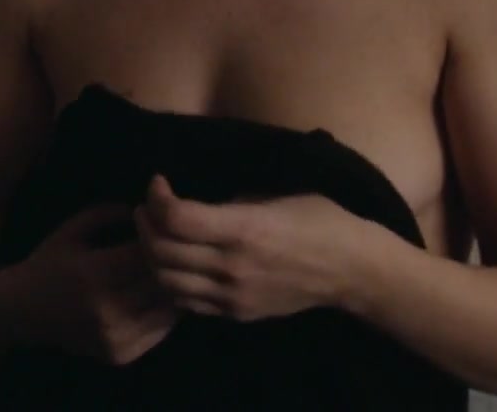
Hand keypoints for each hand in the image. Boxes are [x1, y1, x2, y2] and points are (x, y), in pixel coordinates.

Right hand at [22, 203, 180, 364]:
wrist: (23, 312)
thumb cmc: (50, 263)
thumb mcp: (72, 228)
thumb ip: (109, 213)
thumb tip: (152, 207)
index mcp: (93, 273)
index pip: (147, 253)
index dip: (161, 237)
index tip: (164, 226)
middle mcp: (106, 310)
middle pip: (161, 282)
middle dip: (172, 263)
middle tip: (177, 248)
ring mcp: (115, 337)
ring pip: (166, 308)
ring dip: (174, 288)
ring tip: (175, 271)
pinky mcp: (121, 355)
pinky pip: (160, 330)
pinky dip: (166, 311)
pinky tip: (161, 295)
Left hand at [133, 174, 359, 322]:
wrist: (351, 270)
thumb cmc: (319, 219)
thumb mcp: (275, 195)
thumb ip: (231, 203)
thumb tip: (196, 203)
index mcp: (245, 229)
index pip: (177, 218)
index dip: (156, 197)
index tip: (158, 182)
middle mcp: (233, 266)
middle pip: (161, 250)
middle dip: (145, 223)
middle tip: (148, 207)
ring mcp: (232, 296)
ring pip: (165, 280)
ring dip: (150, 253)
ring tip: (156, 233)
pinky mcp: (235, 314)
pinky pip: (185, 301)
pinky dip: (169, 280)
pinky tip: (175, 261)